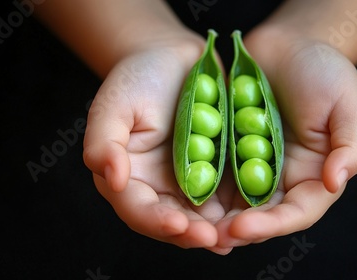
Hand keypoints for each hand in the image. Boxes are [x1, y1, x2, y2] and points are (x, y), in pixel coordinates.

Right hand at [82, 33, 232, 250]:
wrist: (175, 60)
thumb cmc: (139, 78)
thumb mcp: (113, 104)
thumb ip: (104, 141)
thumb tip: (113, 178)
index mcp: (127, 177)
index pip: (137, 209)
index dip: (156, 221)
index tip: (179, 225)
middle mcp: (156, 187)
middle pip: (171, 222)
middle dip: (192, 234)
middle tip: (215, 240)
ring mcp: (186, 182)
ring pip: (199, 217)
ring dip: (217, 231)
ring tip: (235, 236)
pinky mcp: (212, 173)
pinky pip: (223, 197)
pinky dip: (235, 210)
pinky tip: (252, 217)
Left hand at [212, 27, 356, 248]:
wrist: (289, 44)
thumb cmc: (325, 71)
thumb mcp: (349, 104)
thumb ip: (351, 147)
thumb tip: (335, 183)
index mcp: (316, 175)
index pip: (298, 212)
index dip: (273, 225)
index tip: (243, 227)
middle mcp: (285, 178)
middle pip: (264, 215)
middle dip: (239, 230)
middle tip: (210, 237)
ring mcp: (256, 165)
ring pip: (237, 202)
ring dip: (217, 217)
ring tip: (192, 227)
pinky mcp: (233, 150)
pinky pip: (218, 174)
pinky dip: (205, 187)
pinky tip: (185, 194)